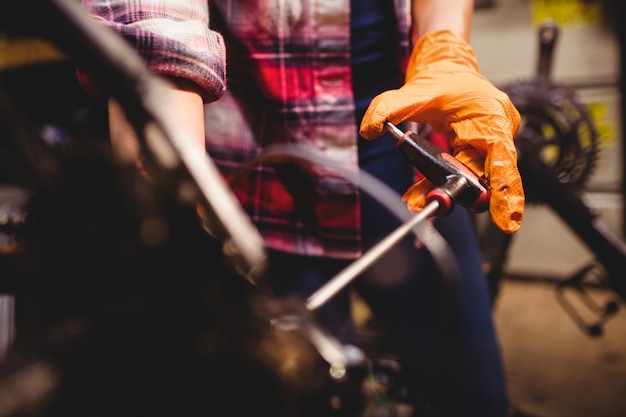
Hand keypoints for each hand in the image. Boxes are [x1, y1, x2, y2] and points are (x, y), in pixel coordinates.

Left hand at [360, 30, 523, 233]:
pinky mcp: (479, 151)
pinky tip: (419, 194)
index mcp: (491, 116)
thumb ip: (389, 108)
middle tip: (428, 206)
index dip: (505, 191)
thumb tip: (369, 129)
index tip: (506, 221)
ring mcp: (490, 143)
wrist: (447, 68)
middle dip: (457, 192)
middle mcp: (498, 131)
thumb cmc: (439, 79)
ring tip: (414, 201)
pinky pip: (463, 173)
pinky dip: (442, 183)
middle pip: (484, 174)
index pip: (503, 158)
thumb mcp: (411, 92)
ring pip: (471, 177)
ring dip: (444, 190)